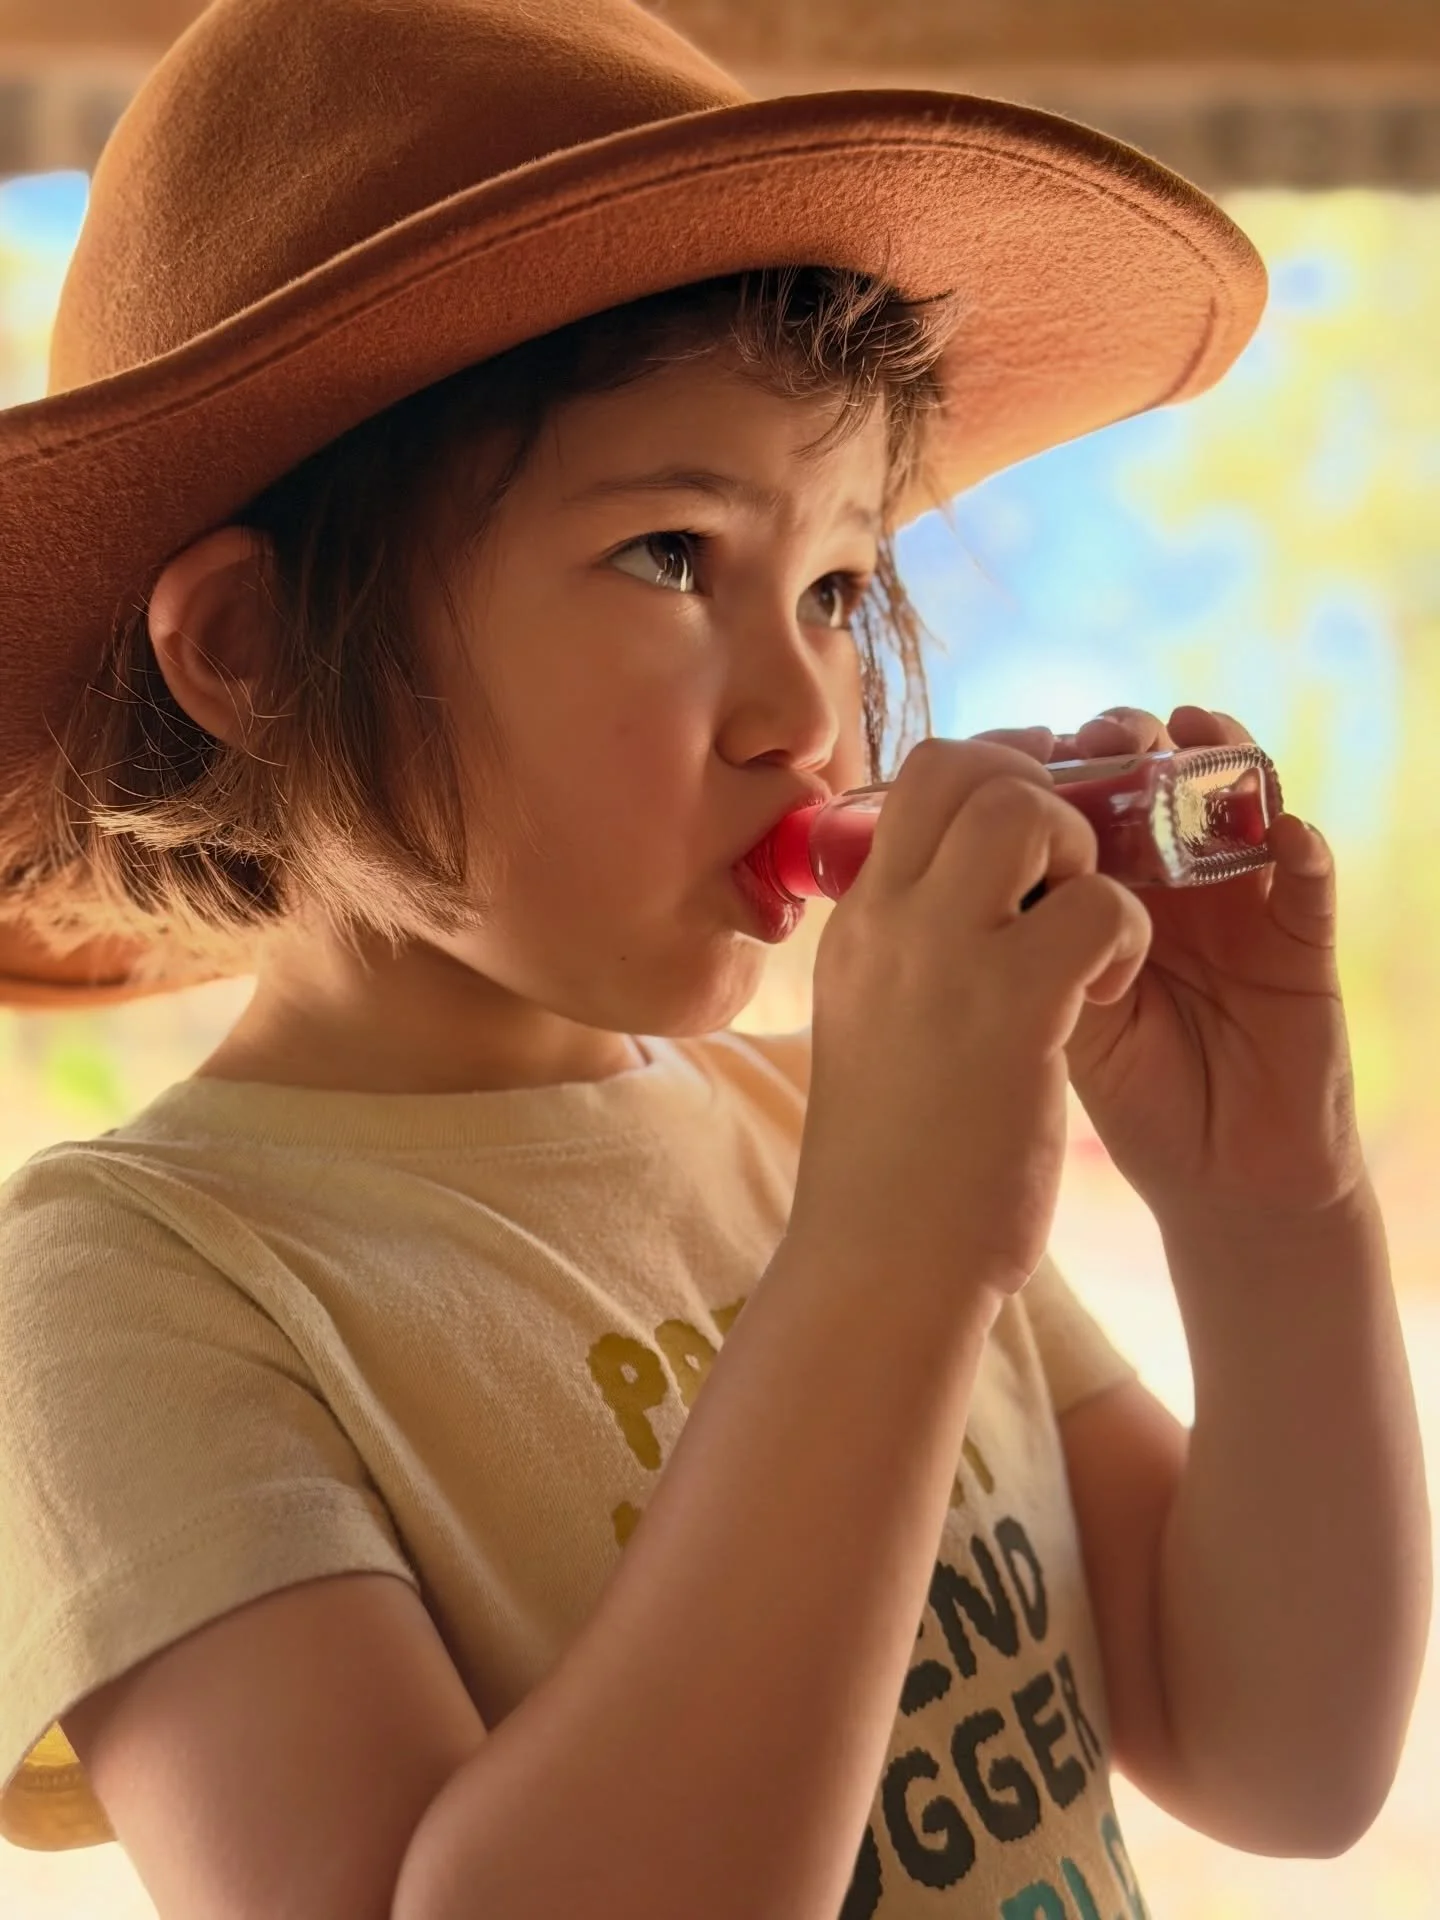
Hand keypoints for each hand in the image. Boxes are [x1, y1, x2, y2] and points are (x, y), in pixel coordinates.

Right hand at [792, 737, 1151, 1295]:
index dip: (998, 770)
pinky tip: (1107, 994)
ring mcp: (944, 958)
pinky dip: (1125, 934)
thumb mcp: (872, 1026)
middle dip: (1042, 789)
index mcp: (858, 923)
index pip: (919, 777)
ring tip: (1088, 933)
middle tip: (1073, 868)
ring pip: (1028, 811)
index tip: (1042, 825)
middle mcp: (889, 921)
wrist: (880, 1259)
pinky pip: (1099, 907)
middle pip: (966, 764)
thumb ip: (907, 954)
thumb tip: (958, 906)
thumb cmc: (890, 1158)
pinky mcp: (1013, 1009)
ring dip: (1085, 854)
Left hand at [970, 708, 1365, 1221]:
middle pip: (1156, 776)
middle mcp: (1169, 886)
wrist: (1207, 1187)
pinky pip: (1311, 880)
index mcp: (1095, 895)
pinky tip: (1282, 833)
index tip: (1025, 753)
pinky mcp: (1301, 949)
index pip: (1079, 795)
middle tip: (1102, 740)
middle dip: (1126, 741)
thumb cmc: (1121, 1101)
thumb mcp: (1030, 1017)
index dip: (1053, 761)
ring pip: (1238, 799)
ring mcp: (1239, 907)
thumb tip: (921, 870)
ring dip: (1216, 759)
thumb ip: (995, 946)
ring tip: (1190, 744)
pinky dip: (1300, 846)